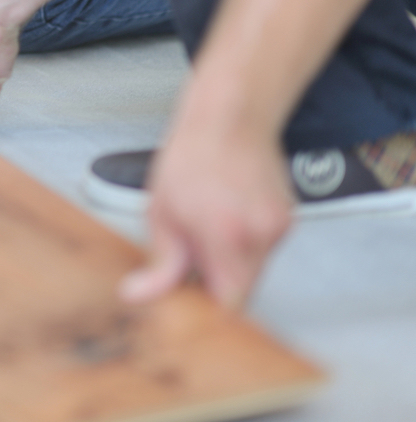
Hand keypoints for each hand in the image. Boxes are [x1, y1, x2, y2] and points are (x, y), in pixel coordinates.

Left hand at [120, 122, 293, 308]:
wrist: (229, 117)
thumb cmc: (191, 156)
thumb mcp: (161, 211)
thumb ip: (160, 262)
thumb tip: (138, 296)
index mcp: (228, 236)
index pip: (231, 306)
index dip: (208, 308)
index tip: (189, 297)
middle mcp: (262, 235)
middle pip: (243, 289)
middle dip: (214, 280)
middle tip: (190, 249)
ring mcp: (279, 227)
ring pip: (253, 269)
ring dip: (228, 259)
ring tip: (207, 221)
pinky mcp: (288, 219)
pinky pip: (262, 248)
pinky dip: (243, 241)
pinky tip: (225, 213)